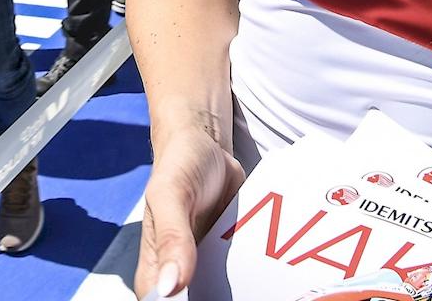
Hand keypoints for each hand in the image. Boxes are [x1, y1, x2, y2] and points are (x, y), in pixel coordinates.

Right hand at [135, 126, 246, 297]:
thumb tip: (168, 288)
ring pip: (228, 296)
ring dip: (250, 291)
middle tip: (247, 282)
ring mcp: (208, 270)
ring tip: (262, 275)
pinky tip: (274, 273)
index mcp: (156, 271)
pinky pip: (248, 279)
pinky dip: (261, 278)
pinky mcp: (232, 261)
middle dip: (224, 297)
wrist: (207, 146)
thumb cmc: (180, 166)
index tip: (217, 295)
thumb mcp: (171, 195)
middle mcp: (181, 276)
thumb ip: (172, 239)